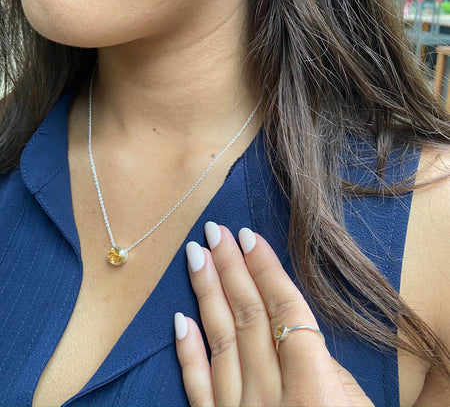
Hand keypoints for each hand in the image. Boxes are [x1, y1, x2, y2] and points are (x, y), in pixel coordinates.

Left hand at [174, 223, 374, 406]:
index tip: (247, 235)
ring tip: (196, 256)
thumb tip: (295, 325)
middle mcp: (271, 399)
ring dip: (206, 295)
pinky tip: (179, 319)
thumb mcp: (354, 406)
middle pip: (247, 317)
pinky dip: (187, 353)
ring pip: (220, 342)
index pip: (283, 311)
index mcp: (313, 390)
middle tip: (214, 230)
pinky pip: (198, 389)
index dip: (265, 269)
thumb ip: (324, 366)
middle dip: (230, 268)